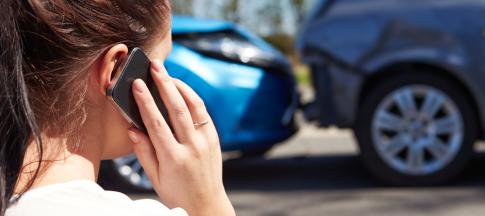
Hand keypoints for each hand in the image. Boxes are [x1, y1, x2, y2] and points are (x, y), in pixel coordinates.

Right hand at [126, 60, 234, 215]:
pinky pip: (203, 113)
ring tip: (167, 73)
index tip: (137, 84)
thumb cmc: (177, 193)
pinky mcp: (214, 139)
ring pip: (194, 106)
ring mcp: (206, 141)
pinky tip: (181, 89)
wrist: (207, 204)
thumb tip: (133, 129)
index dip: (145, 101)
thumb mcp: (155, 179)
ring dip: (180, 86)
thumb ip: (144, 153)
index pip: (157, 123)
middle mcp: (192, 147)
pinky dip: (192, 98)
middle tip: (155, 66)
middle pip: (177, 108)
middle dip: (164, 83)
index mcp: (173, 158)